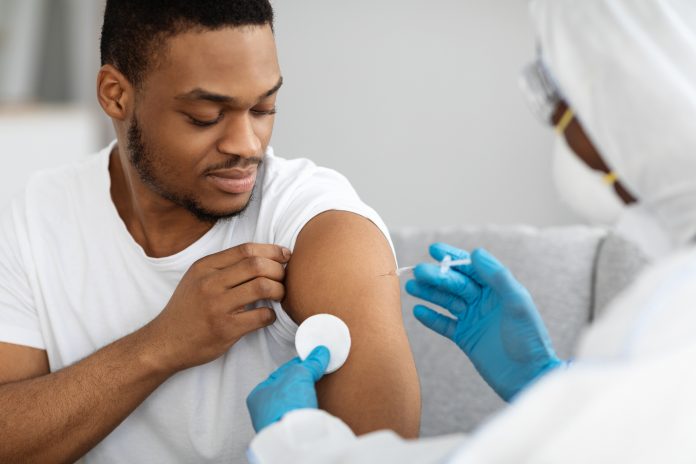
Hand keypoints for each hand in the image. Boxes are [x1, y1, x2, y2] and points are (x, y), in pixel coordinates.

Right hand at [145, 243, 290, 372]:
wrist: (164, 342)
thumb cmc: (187, 309)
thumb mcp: (197, 279)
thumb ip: (223, 267)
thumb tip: (262, 257)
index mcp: (204, 267)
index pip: (246, 249)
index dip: (271, 250)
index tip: (285, 256)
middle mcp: (210, 283)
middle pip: (257, 265)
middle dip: (278, 269)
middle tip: (284, 278)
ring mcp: (217, 306)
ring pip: (262, 287)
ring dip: (279, 290)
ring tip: (279, 295)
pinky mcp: (225, 329)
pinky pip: (261, 316)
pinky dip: (271, 315)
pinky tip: (268, 316)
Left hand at [246, 346, 330, 431]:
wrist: (294, 436)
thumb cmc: (285, 406)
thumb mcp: (300, 374)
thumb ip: (310, 363)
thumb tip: (320, 353)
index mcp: (258, 394)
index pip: (280, 373)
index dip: (297, 365)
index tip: (311, 361)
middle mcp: (264, 410)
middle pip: (286, 389)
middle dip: (301, 382)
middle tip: (315, 374)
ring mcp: (276, 423)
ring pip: (292, 404)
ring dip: (303, 397)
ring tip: (314, 392)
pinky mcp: (289, 432)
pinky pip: (299, 416)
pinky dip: (306, 410)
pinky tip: (313, 408)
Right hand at [406, 243, 563, 400]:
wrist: (528, 378)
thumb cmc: (529, 339)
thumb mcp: (517, 304)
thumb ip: (498, 277)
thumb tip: (476, 252)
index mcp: (498, 290)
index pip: (471, 268)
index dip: (453, 257)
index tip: (434, 249)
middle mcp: (484, 302)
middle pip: (455, 284)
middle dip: (436, 277)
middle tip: (418, 271)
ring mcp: (473, 319)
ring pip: (446, 301)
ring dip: (429, 293)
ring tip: (411, 287)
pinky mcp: (465, 338)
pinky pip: (444, 324)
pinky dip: (431, 318)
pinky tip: (417, 311)